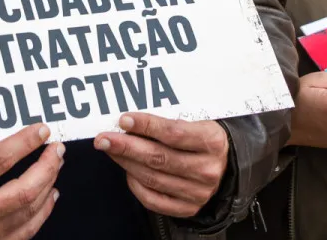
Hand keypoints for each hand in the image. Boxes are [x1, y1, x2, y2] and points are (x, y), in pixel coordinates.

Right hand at [0, 123, 62, 239]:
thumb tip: (12, 129)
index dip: (24, 143)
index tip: (42, 130)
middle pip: (23, 190)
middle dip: (47, 167)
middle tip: (57, 149)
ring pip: (30, 208)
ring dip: (49, 183)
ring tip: (55, 164)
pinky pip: (30, 227)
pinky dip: (45, 207)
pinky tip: (51, 191)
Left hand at [96, 113, 229, 218]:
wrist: (222, 166)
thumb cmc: (200, 138)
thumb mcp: (194, 122)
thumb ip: (166, 122)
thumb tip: (127, 123)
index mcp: (213, 142)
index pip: (174, 133)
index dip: (146, 125)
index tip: (123, 119)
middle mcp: (208, 169)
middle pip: (159, 158)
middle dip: (126, 147)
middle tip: (104, 139)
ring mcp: (198, 192)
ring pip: (152, 178)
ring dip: (126, 163)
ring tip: (111, 150)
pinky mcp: (188, 208)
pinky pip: (153, 199)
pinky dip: (135, 184)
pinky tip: (127, 170)